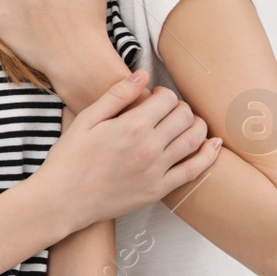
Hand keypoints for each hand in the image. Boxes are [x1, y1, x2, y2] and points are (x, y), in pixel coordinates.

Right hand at [36, 71, 221, 229]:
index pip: (166, 99)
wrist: (63, 200)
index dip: (164, 93)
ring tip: (188, 122)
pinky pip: (194, 170)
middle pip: (184, 116)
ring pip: (194, 139)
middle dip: (180, 107)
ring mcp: (156, 170)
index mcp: (131, 126)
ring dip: (197, 125)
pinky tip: (213, 145)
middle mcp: (149, 147)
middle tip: (169, 109)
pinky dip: (208, 155)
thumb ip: (116, 95)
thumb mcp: (86, 120)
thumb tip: (142, 75)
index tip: (156, 96)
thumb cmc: (69, 159)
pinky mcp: (158, 190)